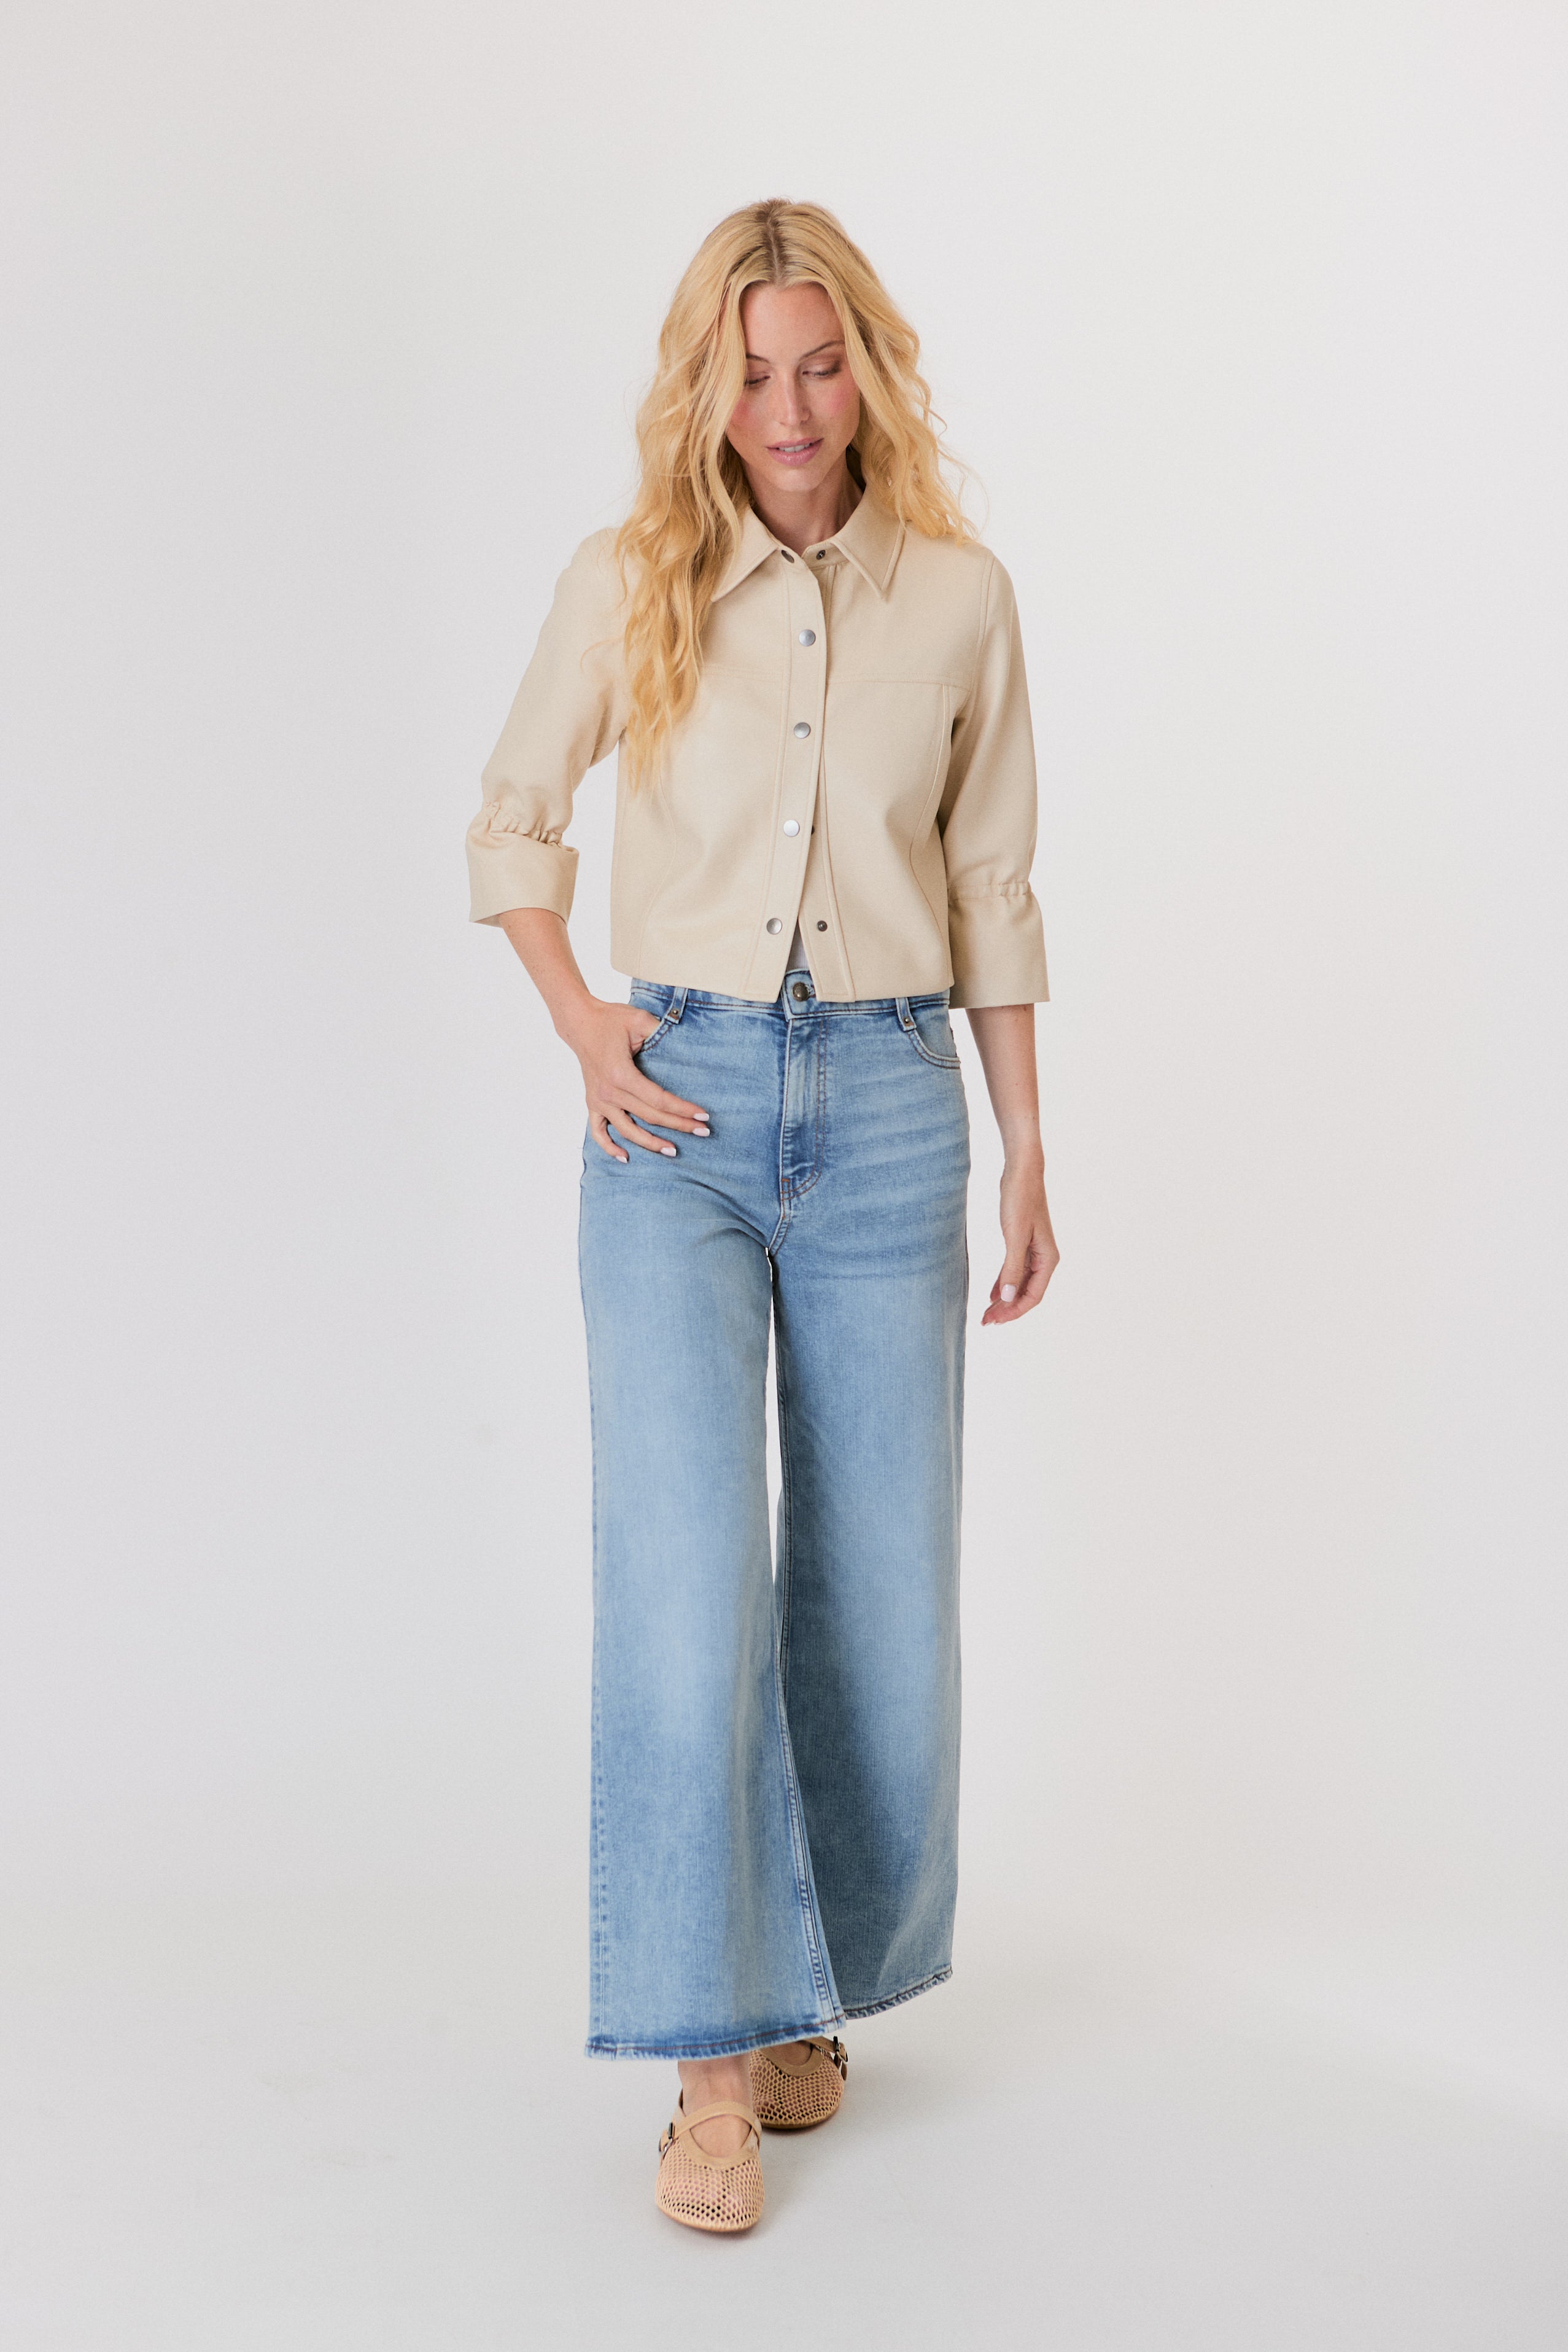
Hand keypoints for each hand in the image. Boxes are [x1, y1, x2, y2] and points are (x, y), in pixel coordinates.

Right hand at [560, 997, 710, 1163]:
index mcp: (621, 1074)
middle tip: (703, 1132)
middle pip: (649, 1117)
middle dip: (679, 1126)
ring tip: (673, 1150)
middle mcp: (609, 1092)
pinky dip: (609, 1147)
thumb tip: (688, 1040)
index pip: (659, 1099)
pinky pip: (598, 1132)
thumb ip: (661, 1031)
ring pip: (628, 1131)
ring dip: (651, 1143)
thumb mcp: (639, 1019)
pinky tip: (625, 1157)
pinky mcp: (592, 1103)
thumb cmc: (611, 1019)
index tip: (703, 1116)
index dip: (683, 1110)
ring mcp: (598, 1100)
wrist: (580, 1022)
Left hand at [981, 1158, 1058, 1325]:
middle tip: (986, 1321)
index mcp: (1048, 1259)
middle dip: (1007, 1309)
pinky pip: (1015, 1270)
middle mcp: (1044, 1258)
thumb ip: (1011, 1269)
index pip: (1033, 1296)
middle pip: (1026, 1293)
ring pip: (1020, 1283)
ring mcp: (1034, 1251)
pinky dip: (1004, 1283)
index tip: (994, 1320)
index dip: (1014, 1311)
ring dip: (1005, 1298)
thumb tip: (1008, 1299)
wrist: (1021, 1172)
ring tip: (987, 1312)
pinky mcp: (1023, 1242)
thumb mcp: (1014, 1236)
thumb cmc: (1020, 1199)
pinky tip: (992, 1293)